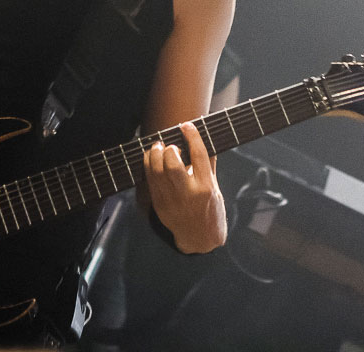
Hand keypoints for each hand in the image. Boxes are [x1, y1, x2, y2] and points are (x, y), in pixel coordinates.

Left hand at [144, 122, 226, 253]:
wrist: (200, 238)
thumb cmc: (210, 209)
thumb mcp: (215, 187)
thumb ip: (209, 164)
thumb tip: (204, 139)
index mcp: (206, 187)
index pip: (199, 155)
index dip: (192, 136)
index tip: (186, 125)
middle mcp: (189, 194)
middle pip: (173, 164)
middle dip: (169, 149)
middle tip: (170, 145)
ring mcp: (172, 201)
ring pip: (157, 172)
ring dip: (155, 154)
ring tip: (158, 147)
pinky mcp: (160, 205)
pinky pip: (150, 181)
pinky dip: (148, 165)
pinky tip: (151, 158)